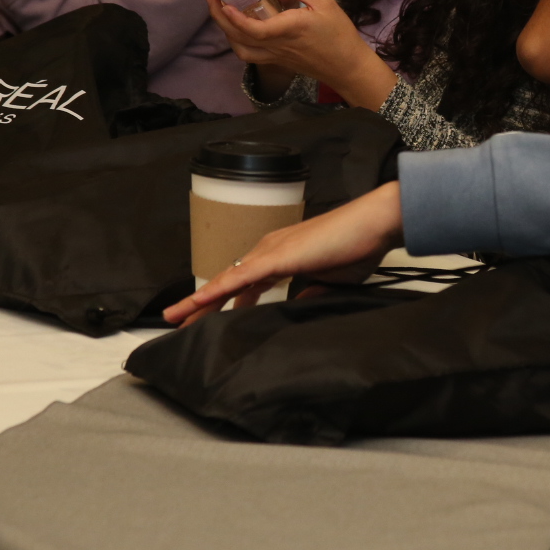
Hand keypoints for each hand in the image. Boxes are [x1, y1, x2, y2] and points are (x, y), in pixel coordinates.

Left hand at [164, 181, 405, 323]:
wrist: (375, 224)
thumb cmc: (358, 247)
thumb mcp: (330, 282)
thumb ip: (308, 293)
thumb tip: (295, 306)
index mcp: (281, 256)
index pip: (244, 284)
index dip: (224, 303)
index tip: (207, 321)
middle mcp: (269, 250)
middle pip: (228, 283)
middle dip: (203, 305)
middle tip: (180, 325)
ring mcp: (270, 252)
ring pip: (225, 281)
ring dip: (199, 302)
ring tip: (175, 320)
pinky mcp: (276, 257)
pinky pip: (238, 278)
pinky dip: (215, 291)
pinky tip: (196, 304)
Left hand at [203, 0, 397, 109]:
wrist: (347, 67)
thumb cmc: (339, 34)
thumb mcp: (325, 4)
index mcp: (288, 30)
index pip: (254, 28)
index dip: (235, 17)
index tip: (223, 2)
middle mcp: (277, 46)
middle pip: (240, 38)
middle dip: (220, 18)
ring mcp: (275, 56)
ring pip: (241, 49)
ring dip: (226, 32)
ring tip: (219, 11)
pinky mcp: (277, 61)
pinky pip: (250, 55)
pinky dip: (237, 42)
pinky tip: (236, 28)